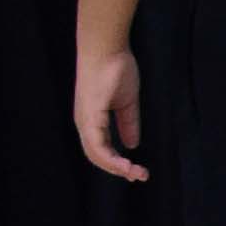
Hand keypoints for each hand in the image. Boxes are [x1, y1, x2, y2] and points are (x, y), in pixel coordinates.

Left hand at [78, 46, 145, 182]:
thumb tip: (133, 144)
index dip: (117, 162)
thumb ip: (129, 123)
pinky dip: (110, 158)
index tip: (137, 169)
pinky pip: (96, 145)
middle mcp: (85, 124)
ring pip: (96, 155)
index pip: (102, 149)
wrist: (106, 49)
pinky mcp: (89, 117)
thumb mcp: (127, 101)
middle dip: (118, 169)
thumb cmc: (116, 69)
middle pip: (97, 157)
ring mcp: (85, 122)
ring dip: (116, 168)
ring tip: (136, 173)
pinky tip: (125, 164)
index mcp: (92, 121)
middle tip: (140, 175)